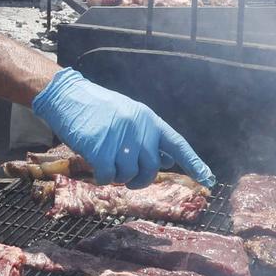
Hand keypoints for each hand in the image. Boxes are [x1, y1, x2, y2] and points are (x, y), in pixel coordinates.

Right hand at [30, 68, 214, 189]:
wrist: (67, 96)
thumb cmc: (96, 107)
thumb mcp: (128, 114)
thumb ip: (147, 136)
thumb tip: (167, 160)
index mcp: (148, 119)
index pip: (177, 144)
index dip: (193, 162)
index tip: (208, 179)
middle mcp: (138, 128)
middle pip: (152, 167)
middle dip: (141, 179)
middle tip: (129, 180)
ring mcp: (120, 139)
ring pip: (129, 174)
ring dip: (118, 176)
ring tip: (107, 164)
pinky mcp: (100, 150)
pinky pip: (108, 176)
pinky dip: (102, 177)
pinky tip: (95, 168)